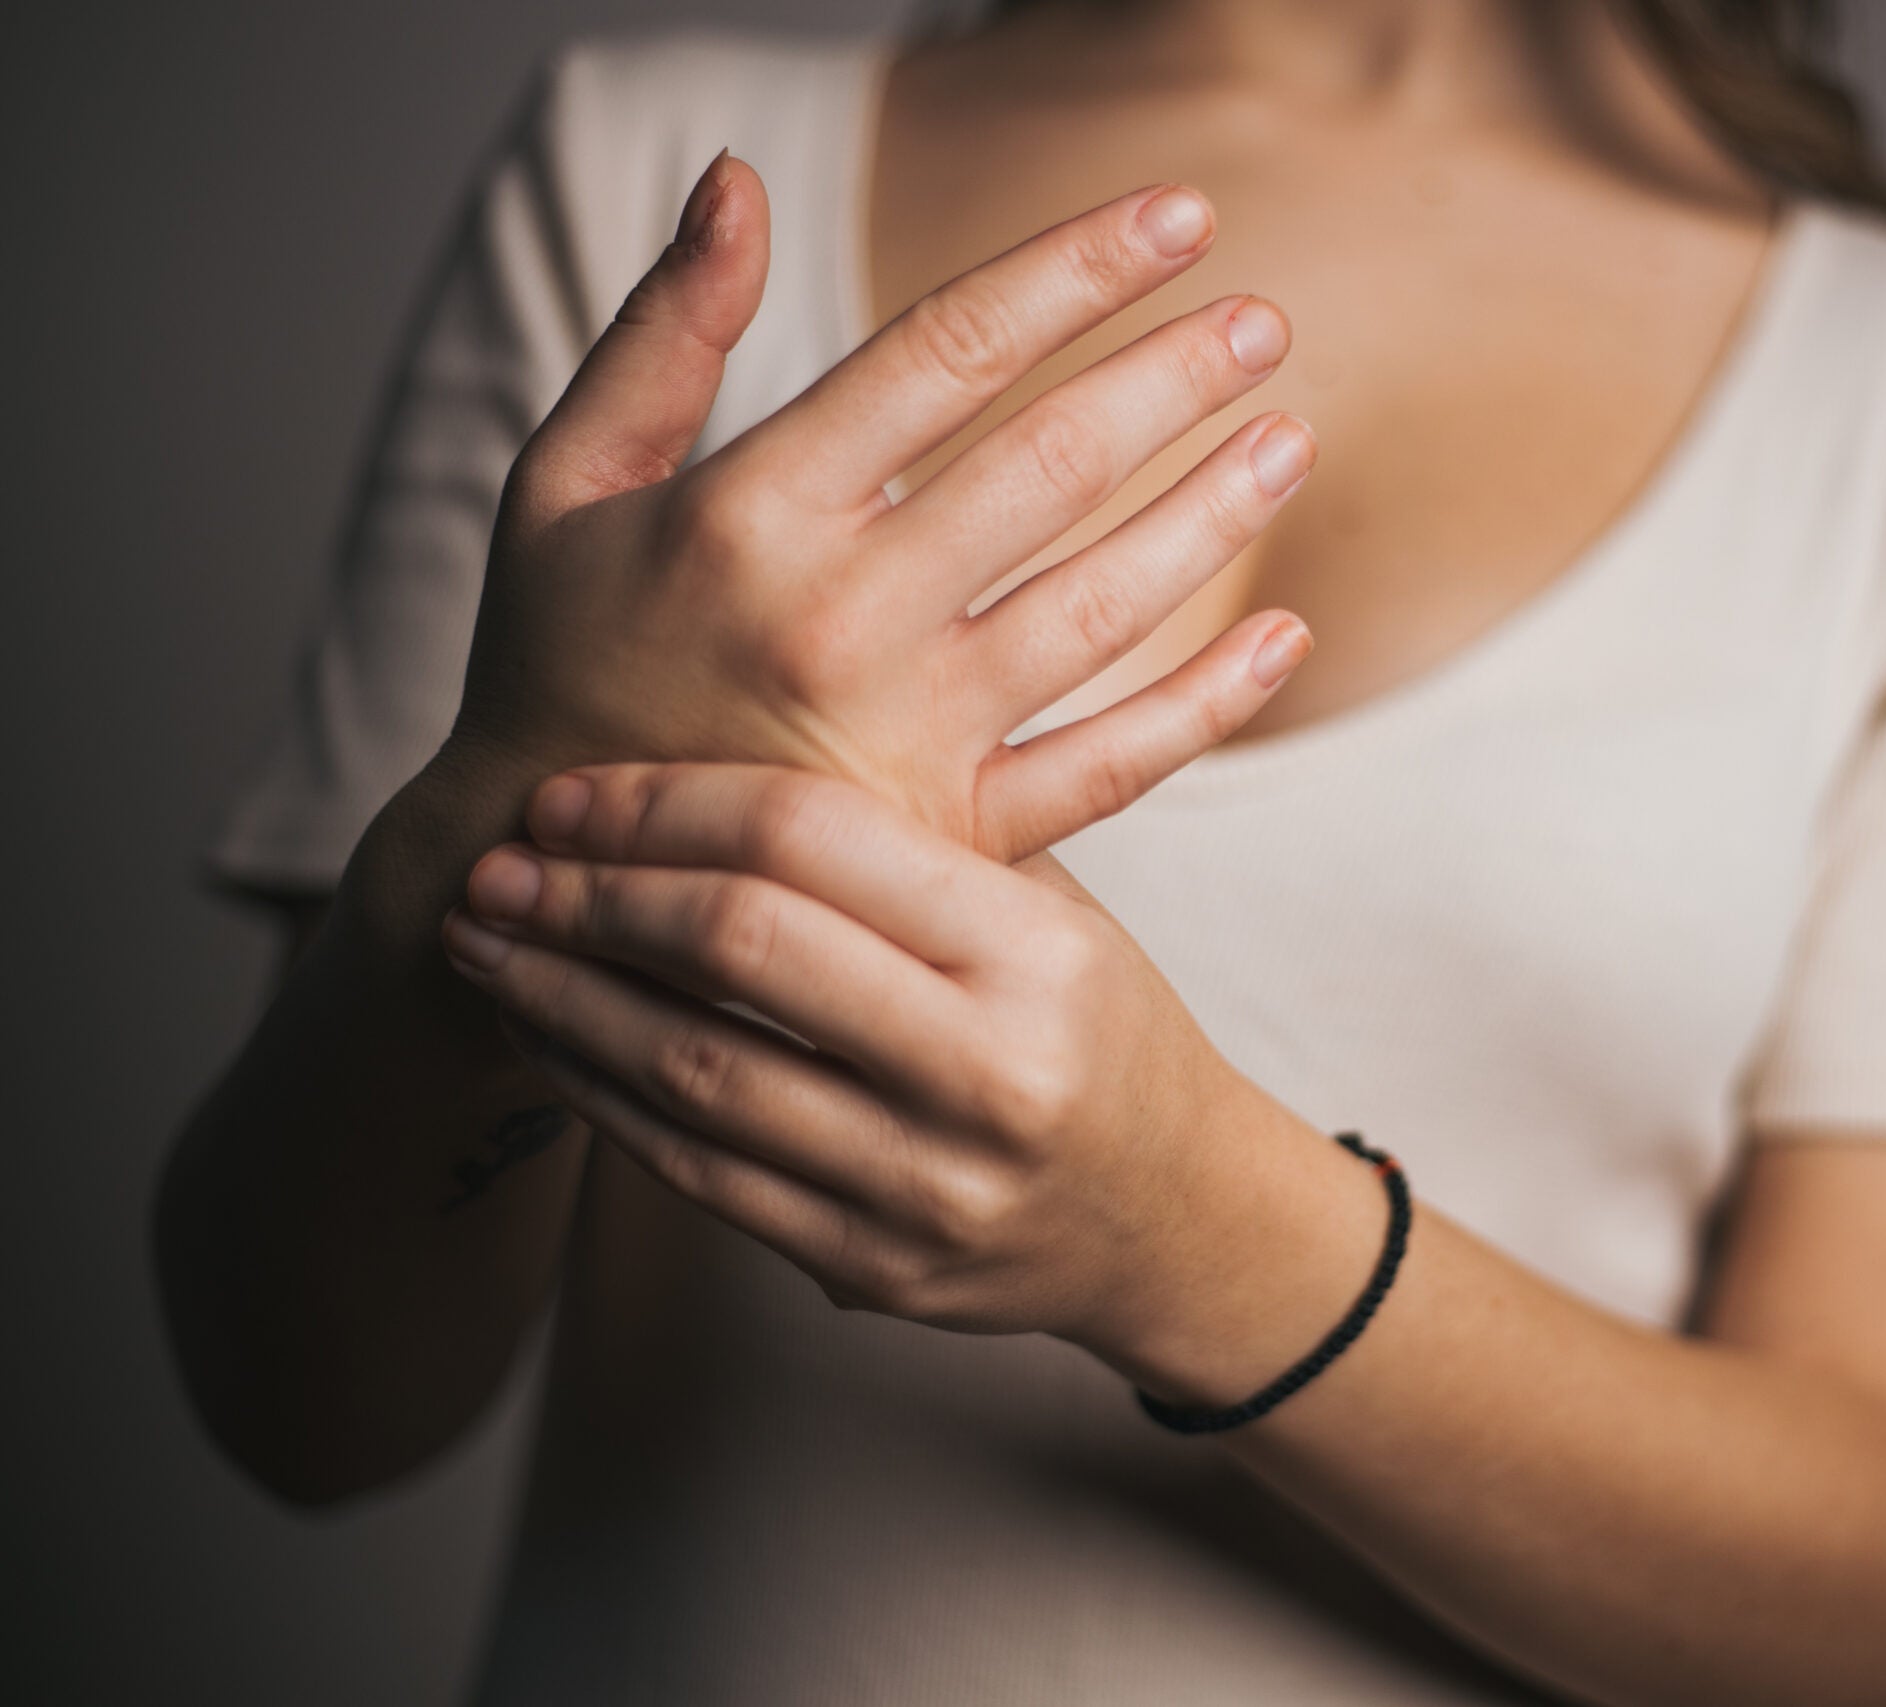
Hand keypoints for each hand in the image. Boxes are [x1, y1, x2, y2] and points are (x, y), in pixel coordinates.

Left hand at [433, 761, 1261, 1351]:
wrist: (1176, 1218)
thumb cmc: (1095, 1027)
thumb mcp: (1049, 910)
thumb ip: (908, 843)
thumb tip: (688, 751)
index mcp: (1036, 953)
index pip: (812, 838)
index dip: (665, 803)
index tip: (571, 792)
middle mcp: (990, 1074)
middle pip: (739, 950)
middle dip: (592, 897)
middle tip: (497, 864)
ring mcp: (929, 1187)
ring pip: (696, 1075)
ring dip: (563, 1001)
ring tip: (485, 947)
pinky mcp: (873, 1269)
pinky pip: (700, 1176)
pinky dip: (604, 1099)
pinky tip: (550, 1042)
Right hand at [435, 149, 1318, 864]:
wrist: (548, 883)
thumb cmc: (561, 657)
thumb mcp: (560, 483)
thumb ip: (660, 334)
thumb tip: (735, 179)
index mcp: (747, 511)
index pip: (945, 350)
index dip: (1076, 269)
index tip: (1179, 214)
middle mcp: (836, 619)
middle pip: (1046, 467)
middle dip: (1171, 378)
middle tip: (1263, 322)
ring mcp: (903, 738)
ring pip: (1098, 609)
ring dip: (1210, 517)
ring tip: (1290, 441)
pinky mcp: (947, 838)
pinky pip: (1105, 769)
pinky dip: (1204, 707)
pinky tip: (1283, 638)